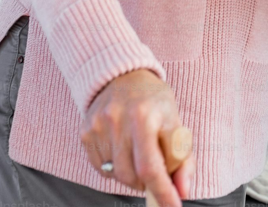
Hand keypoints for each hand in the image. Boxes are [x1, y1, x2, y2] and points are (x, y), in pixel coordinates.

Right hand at [81, 69, 193, 206]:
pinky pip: (100, 167)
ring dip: (130, 175)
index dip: (162, 192)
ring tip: (138, 155)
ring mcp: (98, 126)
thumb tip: (182, 191)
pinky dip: (114, 168)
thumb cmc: (153, 101)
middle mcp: (117, 120)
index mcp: (144, 116)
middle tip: (154, 172)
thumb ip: (182, 158)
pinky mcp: (86, 131)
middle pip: (130, 176)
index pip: (151, 167)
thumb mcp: (174, 122)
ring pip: (114, 174)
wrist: (122, 74)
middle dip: (146, 183)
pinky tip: (122, 151)